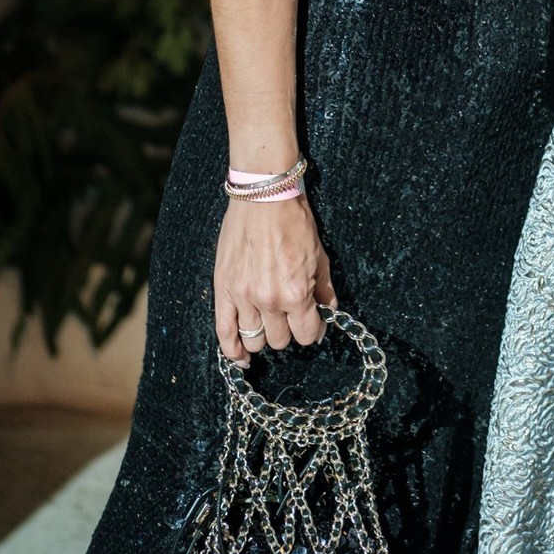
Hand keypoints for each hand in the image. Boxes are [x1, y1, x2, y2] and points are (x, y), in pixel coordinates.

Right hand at [214, 193, 336, 366]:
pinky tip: (240, 356)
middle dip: (288, 330)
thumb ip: (325, 289)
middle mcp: (269, 300)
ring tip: (267, 323)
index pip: (306, 335)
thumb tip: (330, 311)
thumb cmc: (294, 222)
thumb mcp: (320, 255)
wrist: (264, 196)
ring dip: (263, 335)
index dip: (312, 331)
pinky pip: (223, 332)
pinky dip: (231, 349)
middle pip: (280, 340)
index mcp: (296, 293)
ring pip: (254, 340)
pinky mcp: (223, 289)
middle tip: (289, 315)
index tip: (312, 325)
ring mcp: (243, 297)